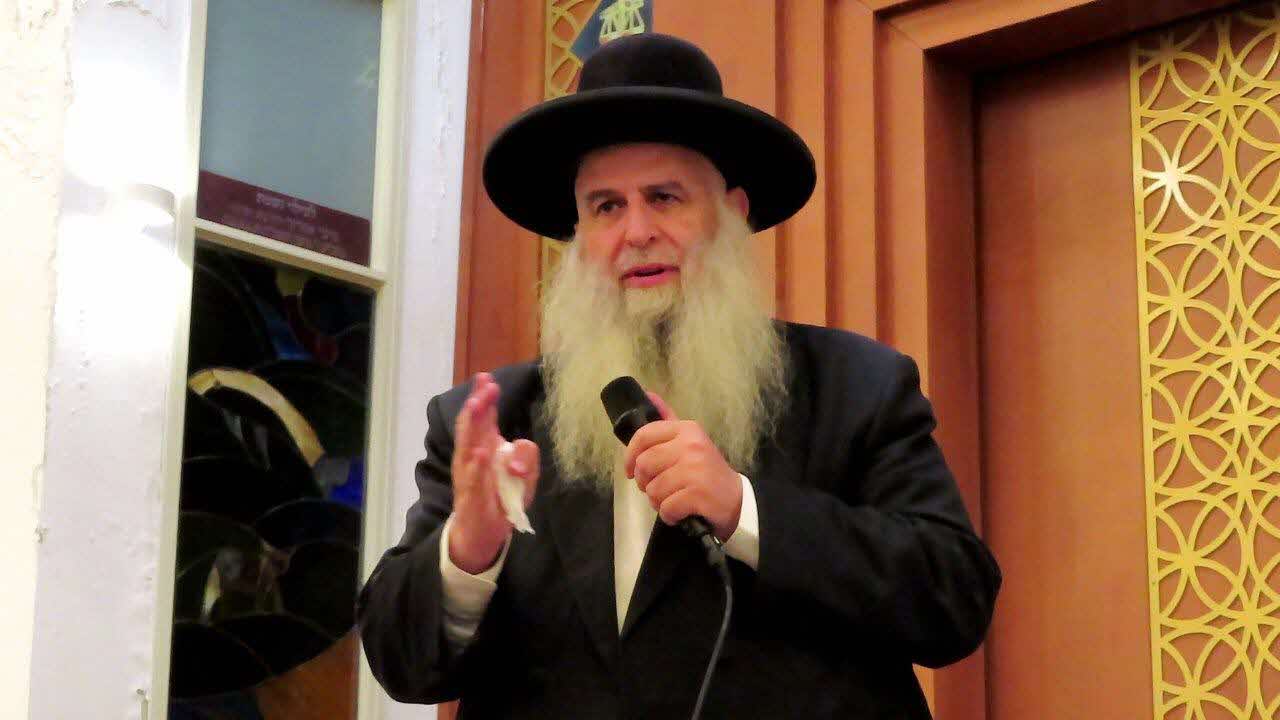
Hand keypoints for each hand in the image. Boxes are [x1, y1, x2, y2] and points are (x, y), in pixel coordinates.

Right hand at [448, 372, 539, 573]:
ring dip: (472, 426)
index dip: (484, 398)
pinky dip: (477, 468)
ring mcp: (469, 477)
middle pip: (473, 427)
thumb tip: (520, 447)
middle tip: (485, 386)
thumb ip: (526, 456)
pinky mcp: (471, 499)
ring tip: (477, 405)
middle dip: (478, 405)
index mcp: (485, 448)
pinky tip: (480, 453)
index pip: (482, 419)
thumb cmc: (501, 498)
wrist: (482, 534)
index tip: (487, 379)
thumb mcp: (523, 475)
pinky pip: (474, 481)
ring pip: (469, 448)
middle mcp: (472, 458)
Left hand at [623, 391, 741, 540]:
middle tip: (658, 488)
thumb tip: (647, 394)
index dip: (630, 456)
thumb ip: (668, 420)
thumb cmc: (707, 471)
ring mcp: (695, 469)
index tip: (630, 470)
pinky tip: (680, 512)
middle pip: (644, 464)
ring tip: (672, 500)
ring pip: (653, 489)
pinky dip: (669, 515)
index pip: (644, 435)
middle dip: (645, 483)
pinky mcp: (698, 493)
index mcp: (687, 429)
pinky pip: (666, 508)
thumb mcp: (690, 441)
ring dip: (658, 501)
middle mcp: (691, 445)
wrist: (737, 499)